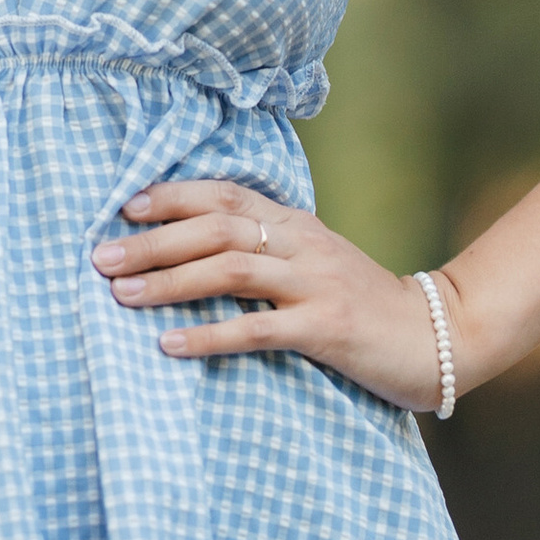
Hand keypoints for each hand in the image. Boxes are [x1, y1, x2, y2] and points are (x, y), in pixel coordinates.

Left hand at [94, 178, 454, 410]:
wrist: (439, 336)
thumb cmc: (362, 303)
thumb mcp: (314, 262)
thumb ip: (265, 249)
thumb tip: (191, 250)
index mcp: (295, 223)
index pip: (223, 194)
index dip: (171, 196)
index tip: (122, 209)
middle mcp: (302, 244)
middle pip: (215, 227)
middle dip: (153, 241)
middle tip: (101, 258)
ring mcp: (316, 284)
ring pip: (230, 269)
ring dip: (168, 282)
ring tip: (120, 295)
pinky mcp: (327, 329)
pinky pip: (257, 329)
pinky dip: (209, 336)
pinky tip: (170, 345)